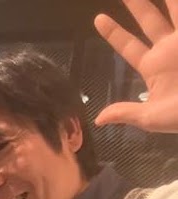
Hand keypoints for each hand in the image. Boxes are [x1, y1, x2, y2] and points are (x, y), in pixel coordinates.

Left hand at [94, 0, 177, 131]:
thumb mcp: (153, 117)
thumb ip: (127, 112)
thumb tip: (98, 119)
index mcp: (153, 66)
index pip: (129, 46)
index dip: (114, 33)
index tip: (98, 18)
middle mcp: (169, 49)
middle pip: (149, 20)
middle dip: (137, 4)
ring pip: (175, 10)